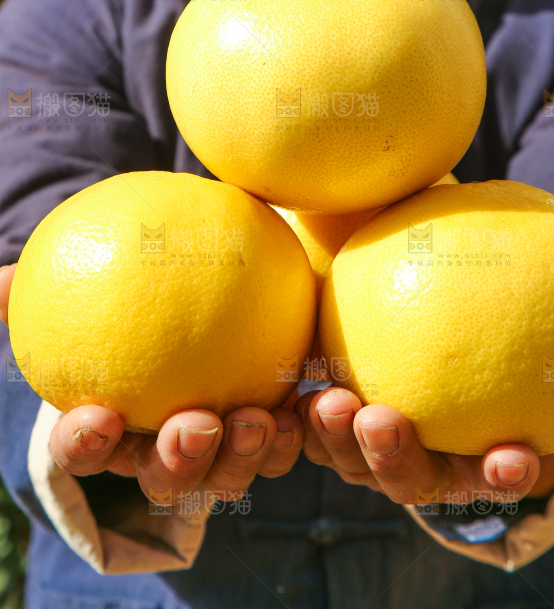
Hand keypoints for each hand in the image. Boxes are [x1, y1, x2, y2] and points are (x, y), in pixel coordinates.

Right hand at [0, 263, 302, 505]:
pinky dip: (293, 434)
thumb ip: (50, 283)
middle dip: (178, 464)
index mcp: (116, 423)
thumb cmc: (143, 282)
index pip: (87, 444)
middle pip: (165, 476)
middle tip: (195, 424)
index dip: (86, 443)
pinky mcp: (270, 433)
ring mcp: (221, 447)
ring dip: (242, 457)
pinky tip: (308, 403)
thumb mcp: (101, 273)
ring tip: (258, 418)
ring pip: (227, 473)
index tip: (99, 416)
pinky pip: (282, 446)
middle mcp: (166, 446)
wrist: (219, 283)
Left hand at [296, 351, 553, 506]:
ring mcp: (367, 439)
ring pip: (346, 456)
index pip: (490, 473)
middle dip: (392, 462)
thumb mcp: (534, 341)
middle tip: (381, 420)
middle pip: (405, 477)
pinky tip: (285, 377)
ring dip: (333, 441)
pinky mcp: (326, 409)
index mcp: (469, 450)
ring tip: (326, 401)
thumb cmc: (490, 330)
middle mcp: (419, 455)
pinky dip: (292, 410)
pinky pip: (304, 417)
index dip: (502, 474)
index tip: (510, 457)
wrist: (419, 306)